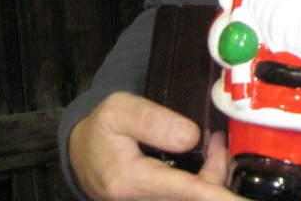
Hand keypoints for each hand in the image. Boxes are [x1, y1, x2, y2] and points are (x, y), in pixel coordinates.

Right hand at [69, 91, 235, 199]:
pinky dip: (203, 180)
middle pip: (197, 195)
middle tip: (219, 139)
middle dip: (218, 169)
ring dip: (212, 173)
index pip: (187, 192)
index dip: (219, 196)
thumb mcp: (120, 110)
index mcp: (130, 180)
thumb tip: (192, 137)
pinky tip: (205, 158)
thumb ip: (155, 121)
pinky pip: (187, 196)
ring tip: (213, 143)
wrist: (81, 150)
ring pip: (195, 197)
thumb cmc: (102, 127)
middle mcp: (140, 200)